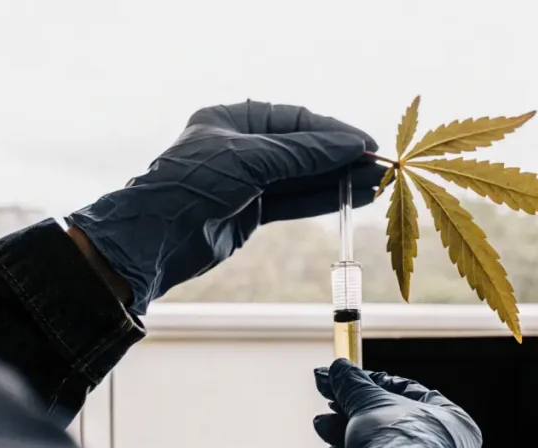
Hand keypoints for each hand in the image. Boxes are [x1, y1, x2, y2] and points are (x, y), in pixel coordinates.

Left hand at [67, 101, 384, 314]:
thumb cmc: (194, 185)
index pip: (295, 120)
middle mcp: (241, 146)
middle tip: (380, 168)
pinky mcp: (251, 211)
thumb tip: (353, 146)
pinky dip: (323, 200)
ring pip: (302, 178)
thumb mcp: (252, 160)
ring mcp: (247, 180)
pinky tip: (352, 198)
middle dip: (340, 159)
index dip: (333, 132)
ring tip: (376, 184)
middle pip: (302, 149)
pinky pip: (295, 201)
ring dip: (338, 181)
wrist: (156, 239)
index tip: (366, 144)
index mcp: (233, 119)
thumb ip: (305, 154)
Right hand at [312, 358, 482, 447]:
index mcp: (450, 419)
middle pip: (386, 418)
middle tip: (327, 400)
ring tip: (322, 426)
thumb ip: (353, 385)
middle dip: (350, 409)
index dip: (371, 382)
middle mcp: (441, 447)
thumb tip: (338, 369)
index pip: (407, 390)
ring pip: (376, 444)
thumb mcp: (371, 402)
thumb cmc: (399, 442)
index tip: (345, 378)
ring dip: (344, 432)